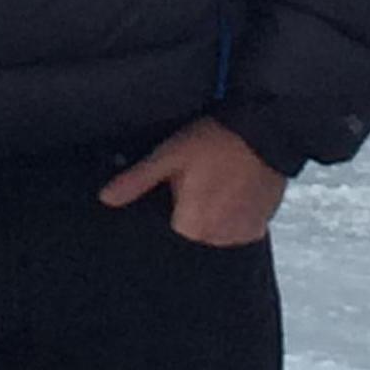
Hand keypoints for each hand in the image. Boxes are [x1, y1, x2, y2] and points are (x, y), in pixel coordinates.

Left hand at [98, 119, 288, 247]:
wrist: (265, 131)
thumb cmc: (214, 141)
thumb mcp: (168, 156)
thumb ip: (136, 181)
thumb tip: (105, 198)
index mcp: (192, 227)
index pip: (169, 227)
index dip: (171, 203)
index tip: (181, 184)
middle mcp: (217, 239)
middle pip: (192, 231)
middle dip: (192, 209)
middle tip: (201, 178)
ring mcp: (241, 235)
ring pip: (214, 232)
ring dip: (213, 214)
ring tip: (219, 182)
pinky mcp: (259, 228)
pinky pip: (236, 229)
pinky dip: (233, 215)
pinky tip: (234, 191)